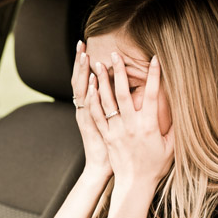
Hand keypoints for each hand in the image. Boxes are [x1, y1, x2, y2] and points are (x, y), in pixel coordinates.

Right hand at [71, 41, 112, 178]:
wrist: (116, 174)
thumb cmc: (118, 155)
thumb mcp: (114, 131)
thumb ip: (119, 112)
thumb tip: (137, 95)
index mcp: (93, 110)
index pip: (88, 82)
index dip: (85, 67)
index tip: (87, 48)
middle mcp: (88, 111)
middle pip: (82, 81)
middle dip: (81, 62)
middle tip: (81, 42)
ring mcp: (91, 119)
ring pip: (84, 91)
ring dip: (84, 72)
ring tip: (85, 53)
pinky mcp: (96, 128)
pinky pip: (91, 109)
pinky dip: (91, 96)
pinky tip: (92, 82)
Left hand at [88, 53, 173, 185]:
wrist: (135, 184)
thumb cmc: (155, 166)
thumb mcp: (171, 146)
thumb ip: (175, 126)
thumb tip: (183, 108)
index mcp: (149, 126)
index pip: (153, 95)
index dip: (154, 76)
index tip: (154, 59)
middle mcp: (131, 126)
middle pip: (123, 93)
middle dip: (119, 72)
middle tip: (115, 55)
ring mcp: (116, 131)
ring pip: (106, 102)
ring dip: (102, 82)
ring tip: (98, 65)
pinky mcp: (106, 136)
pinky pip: (97, 116)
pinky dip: (93, 100)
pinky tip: (91, 88)